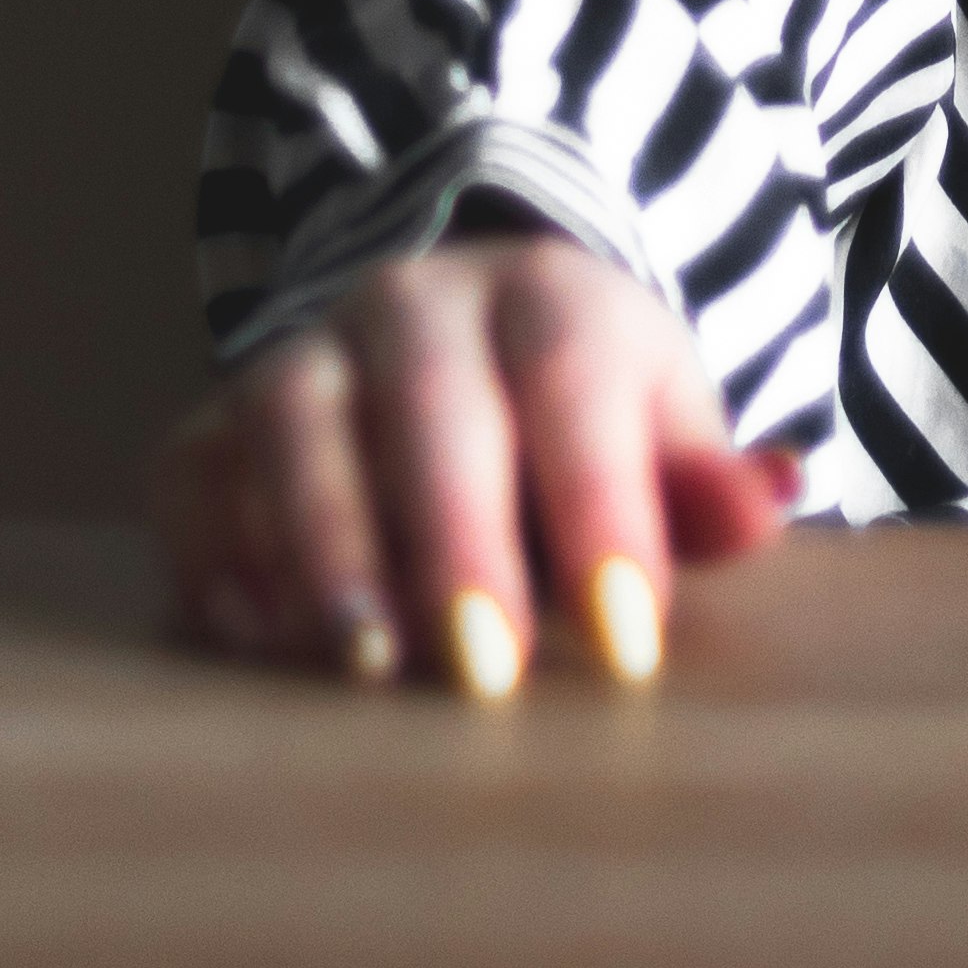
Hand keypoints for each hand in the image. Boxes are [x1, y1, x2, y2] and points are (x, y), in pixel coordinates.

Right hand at [158, 232, 797, 698]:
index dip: (602, 511)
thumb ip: (705, 485)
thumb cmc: (580, 421)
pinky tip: (255, 638)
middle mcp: (415, 304)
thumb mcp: (658, 430)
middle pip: (434, 406)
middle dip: (459, 540)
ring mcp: (305, 352)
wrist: (457, 339)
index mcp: (547, 296)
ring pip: (298, 423)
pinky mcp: (213, 419)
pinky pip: (194, 471)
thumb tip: (773, 499)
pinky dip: (212, 548)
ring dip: (328, 543)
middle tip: (488, 671)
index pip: (576, 385)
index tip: (630, 641)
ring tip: (366, 662)